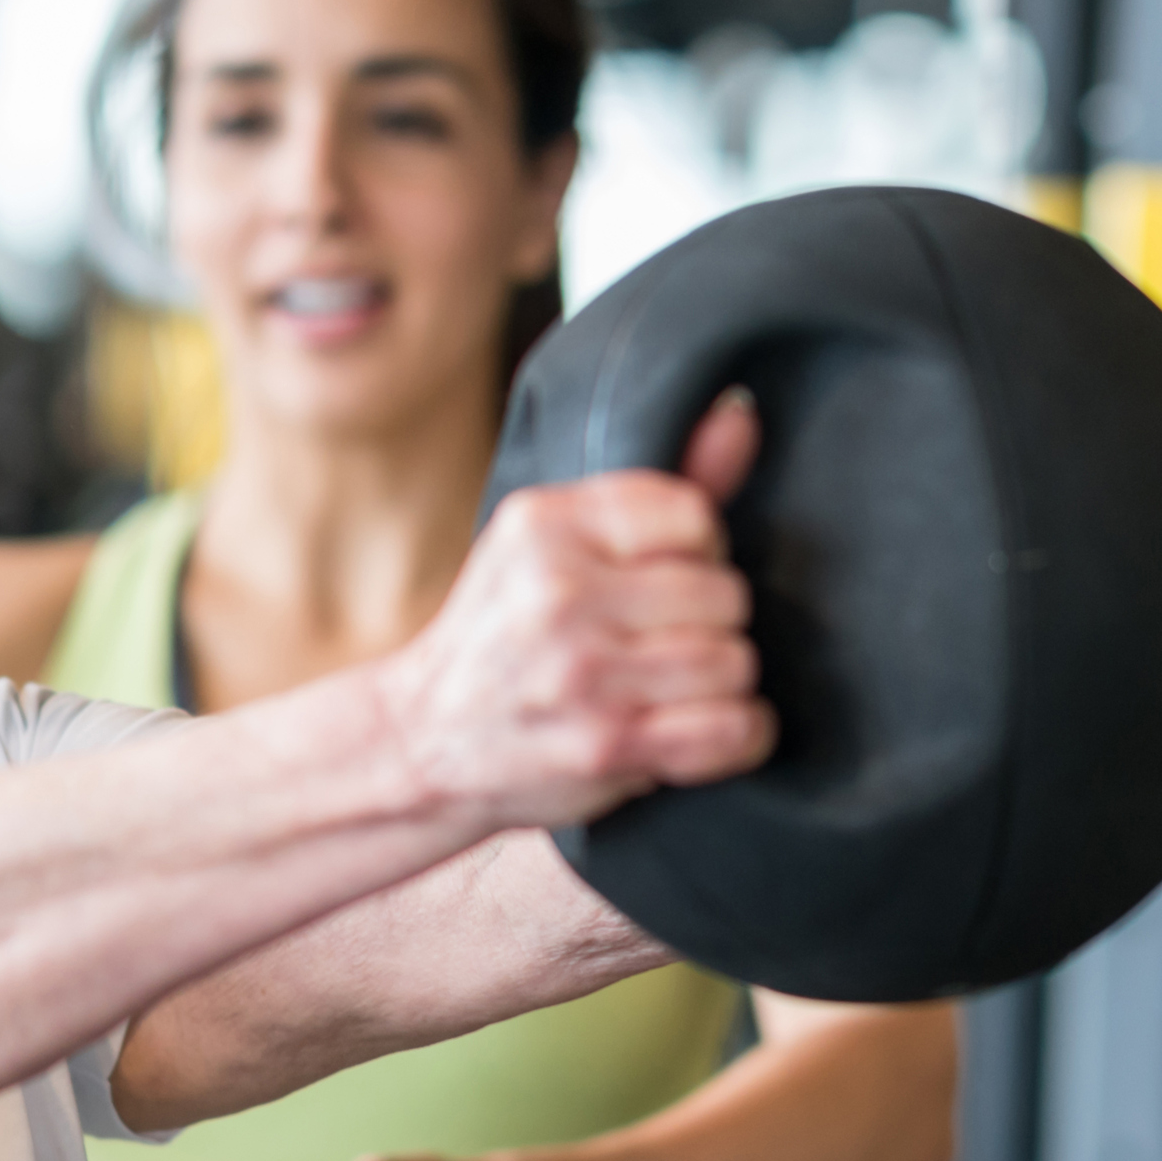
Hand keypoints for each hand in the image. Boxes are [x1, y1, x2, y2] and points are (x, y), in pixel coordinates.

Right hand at [374, 391, 772, 833]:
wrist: (420, 741)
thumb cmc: (500, 637)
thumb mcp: (549, 546)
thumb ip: (651, 495)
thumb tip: (742, 416)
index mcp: (544, 525)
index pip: (692, 516)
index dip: (699, 553)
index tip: (666, 580)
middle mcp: (559, 593)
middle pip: (724, 593)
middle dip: (710, 623)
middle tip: (663, 642)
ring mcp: (583, 673)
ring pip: (734, 661)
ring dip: (722, 683)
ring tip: (675, 688)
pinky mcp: (606, 744)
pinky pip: (734, 728)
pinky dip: (739, 735)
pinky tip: (701, 730)